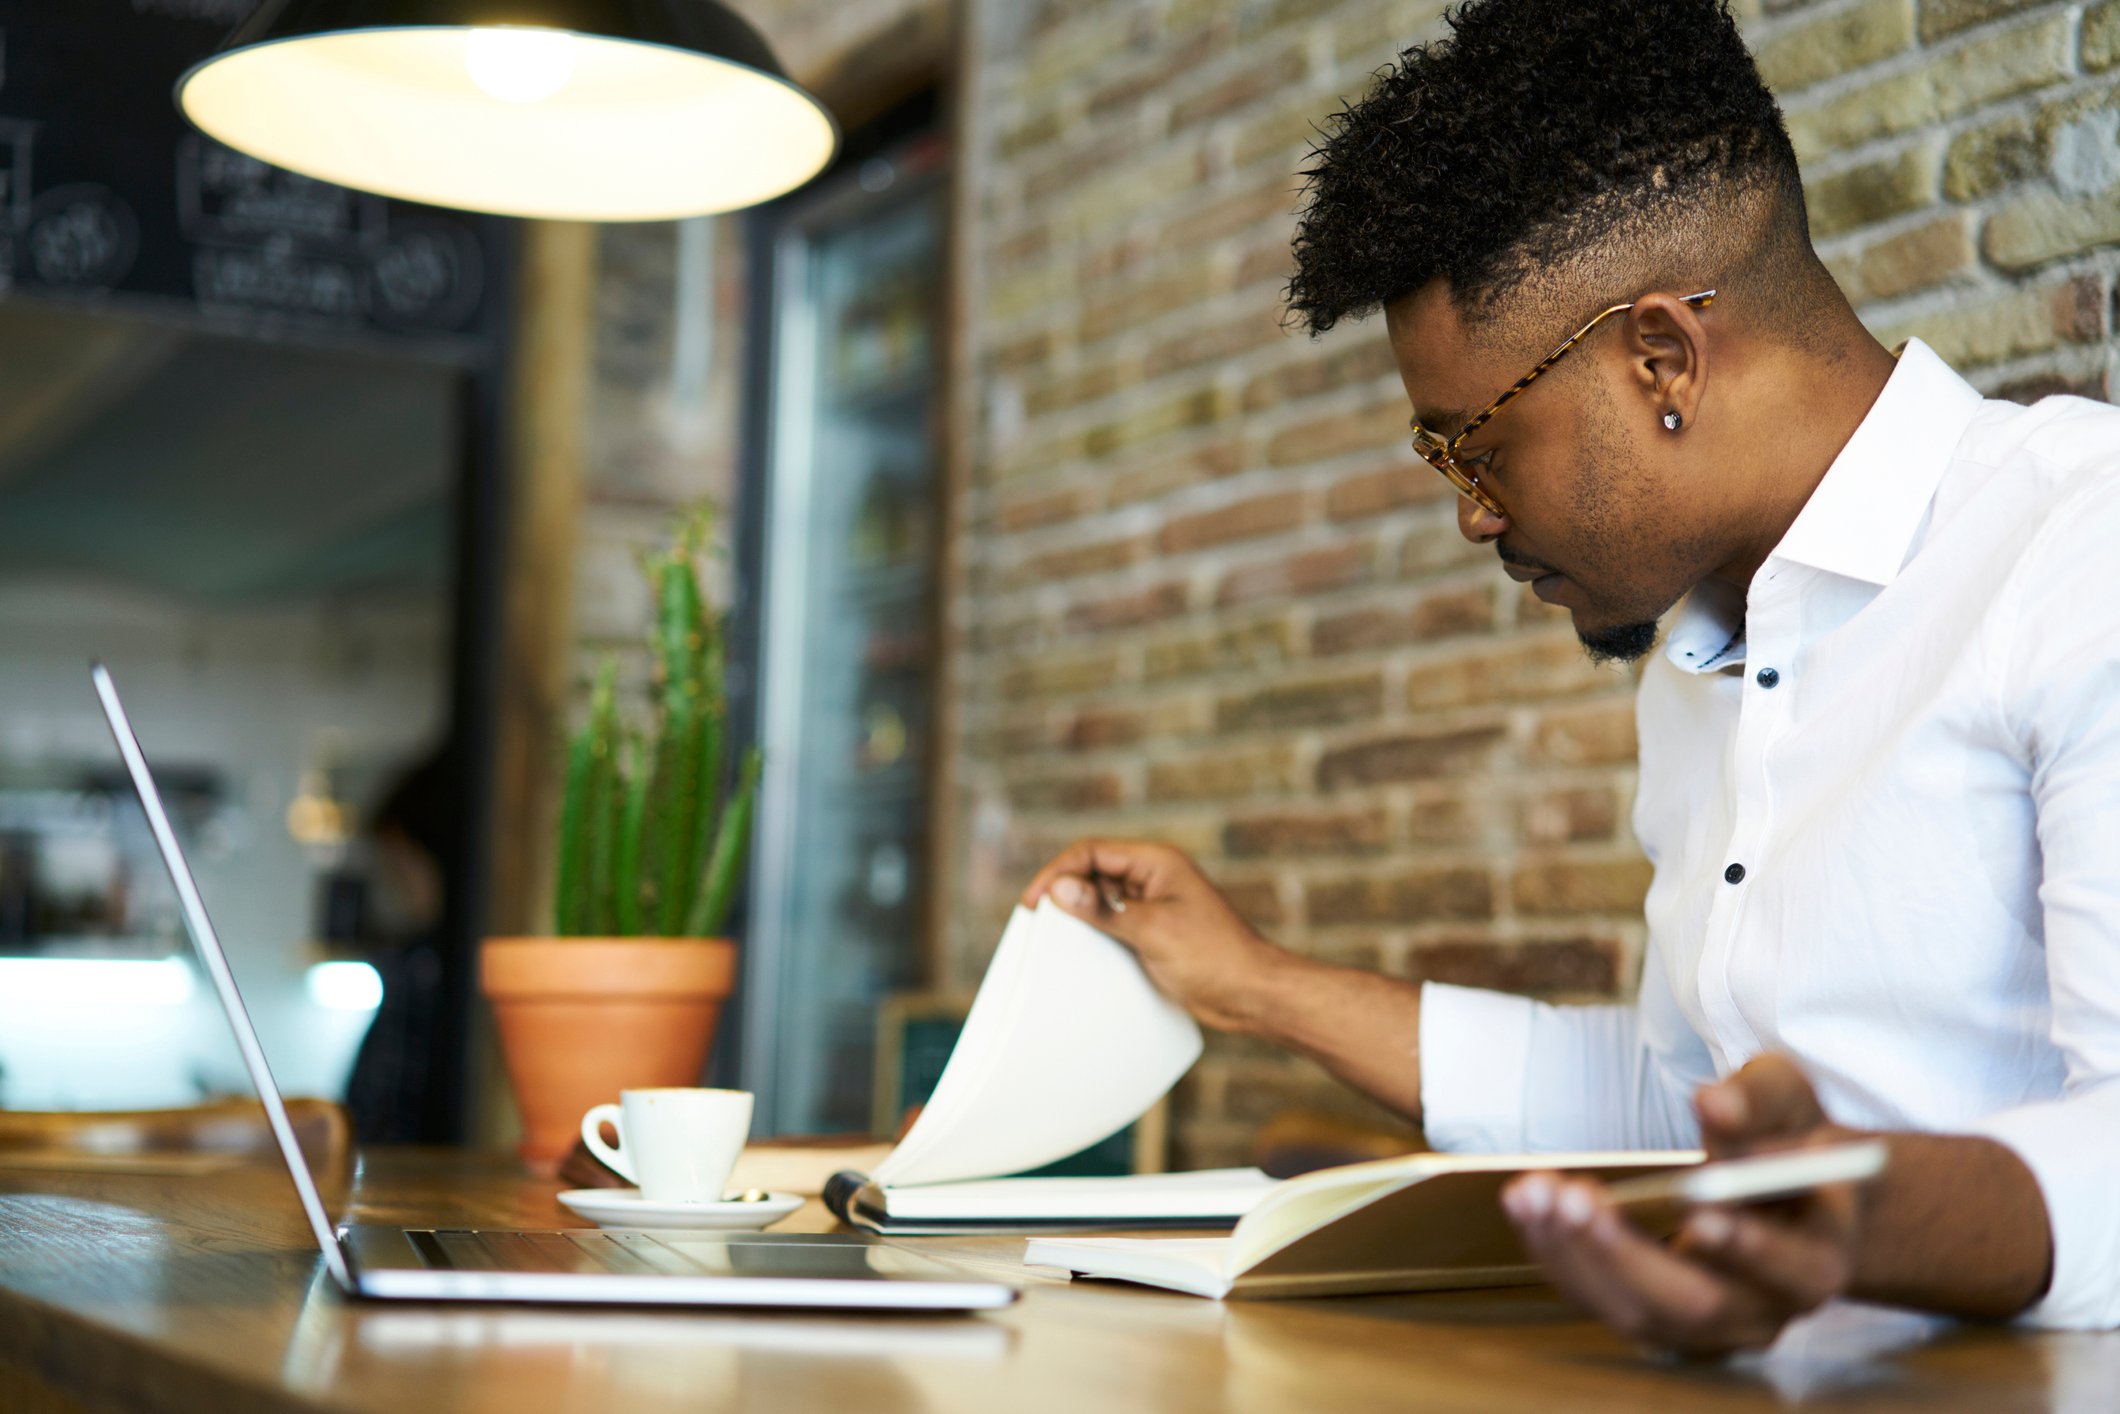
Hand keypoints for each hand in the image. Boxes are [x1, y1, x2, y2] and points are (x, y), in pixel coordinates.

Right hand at [1022, 838, 1293, 1032]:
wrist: (1253, 994)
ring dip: (1079, 914)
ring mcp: (1154, 906)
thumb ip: (1105, 911)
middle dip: (1064, 891)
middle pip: (1093, 873)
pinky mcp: (1155, 932)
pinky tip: (1081, 954)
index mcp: (1157, 863)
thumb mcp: (1153, 931)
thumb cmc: (1215, 957)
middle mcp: (1154, 878)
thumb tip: (1060, 889)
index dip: (1058, 871)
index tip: (1035, 901)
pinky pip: (1114, 924)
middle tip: (1035, 920)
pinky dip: (1095, 934)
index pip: (1092, 852)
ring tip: (1052, 937)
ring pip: (1102, 900)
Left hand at [1500, 1053, 1863, 1357]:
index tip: (1696, 1208)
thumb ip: (1757, 1101)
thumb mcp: (1784, 1100)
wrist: (1780, 1186)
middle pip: (1699, 1307)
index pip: (1791, 1270)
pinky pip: (1602, 1299)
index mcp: (1816, 1259)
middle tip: (1579, 1199)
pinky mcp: (1657, 1317)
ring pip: (1638, 1314)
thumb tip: (1713, 1103)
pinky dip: (1559, 1253)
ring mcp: (1709, 1326)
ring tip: (1536, 1193)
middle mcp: (1765, 1310)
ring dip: (1578, 1254)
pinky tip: (1528, 1203)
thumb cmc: (1785, 1137)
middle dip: (1630, 1255)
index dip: (1747, 1246)